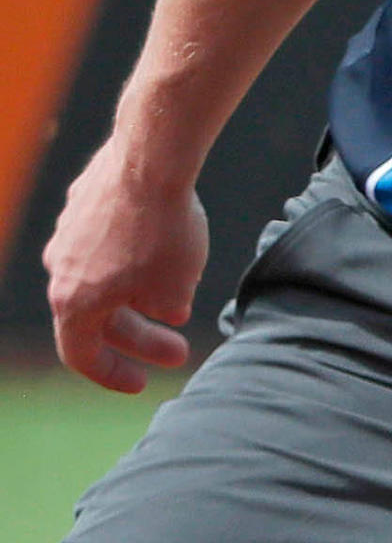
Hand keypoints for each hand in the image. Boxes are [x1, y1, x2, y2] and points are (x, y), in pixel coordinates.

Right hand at [42, 143, 206, 392]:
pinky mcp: (81, 204)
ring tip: (179, 303)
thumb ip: (164, 311)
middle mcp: (59, 267)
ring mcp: (66, 234)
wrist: (151, 161)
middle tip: (180, 350)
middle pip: (94, 319)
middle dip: (140, 339)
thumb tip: (166, 310)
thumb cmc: (163, 232)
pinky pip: (104, 246)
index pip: (80, 354)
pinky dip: (132, 263)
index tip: (140, 382)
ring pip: (99, 280)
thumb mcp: (174, 291)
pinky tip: (169, 258)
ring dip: (136, 300)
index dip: (110, 374)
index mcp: (73, 299)